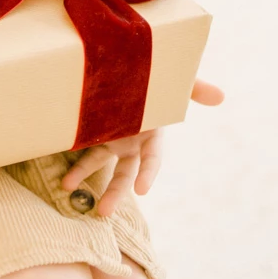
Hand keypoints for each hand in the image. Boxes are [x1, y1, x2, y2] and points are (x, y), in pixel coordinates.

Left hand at [60, 75, 224, 217]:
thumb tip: (222, 96)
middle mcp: (132, 142)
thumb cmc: (157, 77)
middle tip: (103, 213)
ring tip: (66, 188)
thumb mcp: (175, 80)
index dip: (150, 173)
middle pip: (124, 173)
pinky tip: (55, 164)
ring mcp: (112, 137)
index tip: (143, 191)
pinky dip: (70, 155)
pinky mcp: (92, 129)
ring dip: (83, 175)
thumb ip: (196, 88)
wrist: (127, 65)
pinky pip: (81, 145)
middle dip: (115, 193)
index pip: (153, 158)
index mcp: (153, 133)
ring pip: (98, 163)